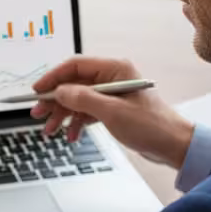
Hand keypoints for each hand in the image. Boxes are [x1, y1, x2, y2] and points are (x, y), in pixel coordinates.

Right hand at [31, 56, 193, 167]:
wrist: (173, 145)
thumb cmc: (151, 126)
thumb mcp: (112, 112)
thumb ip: (82, 98)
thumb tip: (59, 91)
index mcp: (115, 69)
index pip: (75, 66)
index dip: (53, 77)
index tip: (37, 90)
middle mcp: (112, 77)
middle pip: (73, 84)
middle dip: (54, 100)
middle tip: (38, 114)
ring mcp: (112, 94)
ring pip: (77, 99)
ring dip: (62, 114)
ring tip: (50, 130)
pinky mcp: (113, 109)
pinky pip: (87, 111)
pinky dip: (76, 122)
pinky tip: (71, 135)